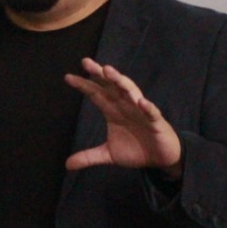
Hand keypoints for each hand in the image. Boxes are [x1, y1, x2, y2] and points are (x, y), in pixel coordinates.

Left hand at [64, 57, 182, 176]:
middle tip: (86, 62)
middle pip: (111, 86)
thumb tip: (67, 165)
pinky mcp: (156, 121)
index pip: (96, 94)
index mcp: (113, 111)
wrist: (160, 158)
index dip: (83, 85)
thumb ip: (89, 157)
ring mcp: (141, 111)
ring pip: (130, 91)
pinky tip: (140, 102)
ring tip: (109, 71)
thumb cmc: (136, 149)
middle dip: (100, 74)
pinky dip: (147, 107)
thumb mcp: (108, 155)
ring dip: (120, 81)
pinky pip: (151, 112)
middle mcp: (125, 106)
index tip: (68, 77)